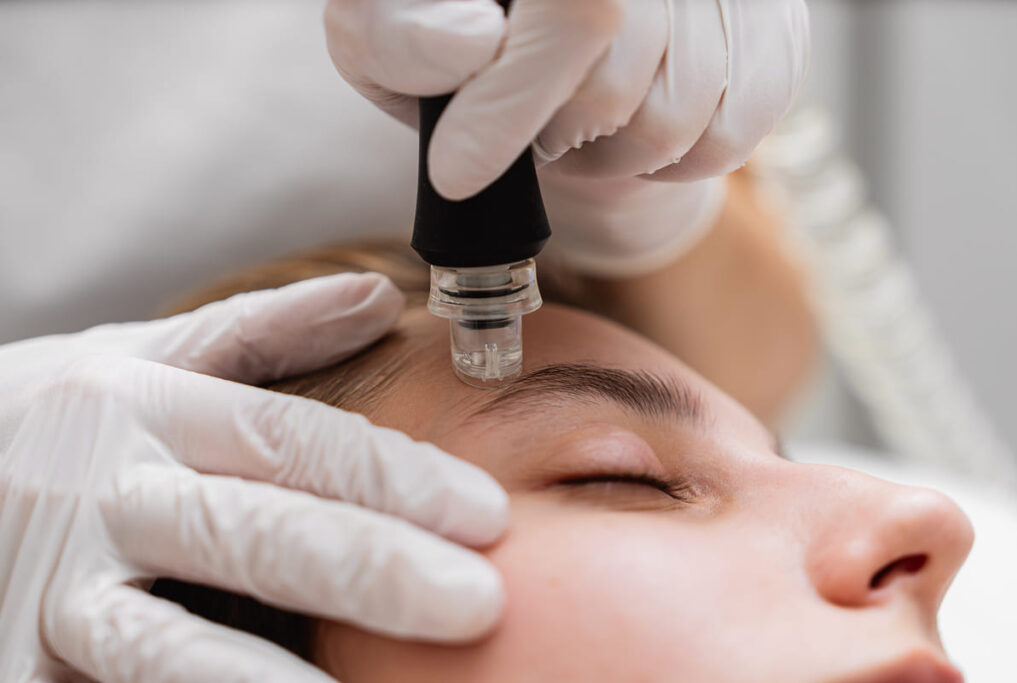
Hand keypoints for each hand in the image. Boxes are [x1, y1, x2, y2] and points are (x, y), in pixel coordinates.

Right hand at [0, 273, 507, 681]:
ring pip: (164, 644)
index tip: (487, 515)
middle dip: (367, 568)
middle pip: (252, 530)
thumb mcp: (139, 355)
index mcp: (146, 407)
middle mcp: (103, 493)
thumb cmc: (52, 417)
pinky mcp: (14, 661)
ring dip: (261, 680)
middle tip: (477, 602)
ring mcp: (48, 589)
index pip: (288, 439)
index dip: (390, 477)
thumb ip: (260, 333)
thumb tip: (375, 295)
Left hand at [325, 0, 809, 198]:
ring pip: (682, 122)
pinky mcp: (775, 23)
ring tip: (574, 127)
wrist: (524, 21)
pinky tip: (632, 133)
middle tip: (527, 126)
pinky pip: (740, 130)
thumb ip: (400, 32)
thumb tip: (470, 46)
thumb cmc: (446, 26)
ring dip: (611, 156)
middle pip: (624, 84)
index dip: (513, 107)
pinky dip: (679, 161)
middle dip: (555, 135)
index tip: (458, 169)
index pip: (578, 14)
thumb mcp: (385, 26)